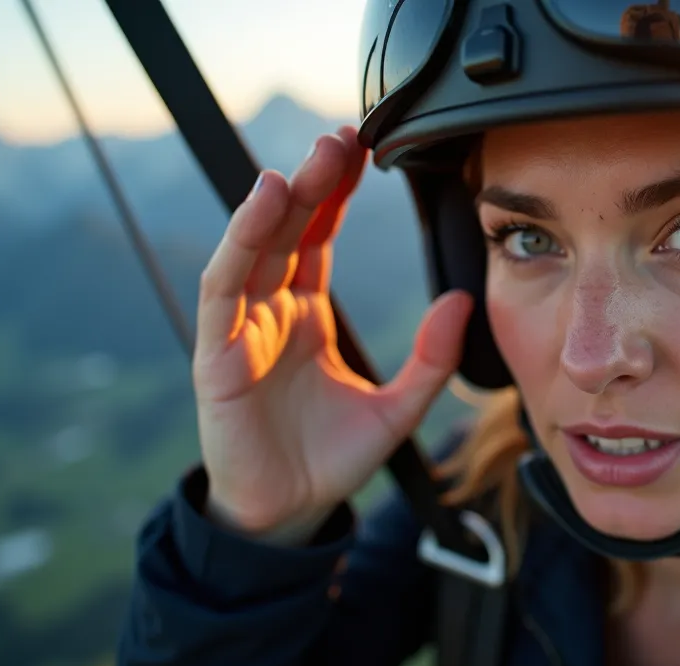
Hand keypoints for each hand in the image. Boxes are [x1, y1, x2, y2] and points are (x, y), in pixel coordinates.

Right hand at [191, 126, 472, 543]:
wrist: (289, 513)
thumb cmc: (332, 460)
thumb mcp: (398, 407)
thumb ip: (432, 359)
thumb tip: (463, 300)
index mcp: (306, 313)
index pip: (317, 237)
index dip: (336, 193)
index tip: (362, 152)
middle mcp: (270, 310)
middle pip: (287, 229)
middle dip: (312, 181)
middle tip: (343, 138)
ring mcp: (241, 328)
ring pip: (254, 246)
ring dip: (277, 199)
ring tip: (307, 160)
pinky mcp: (216, 353)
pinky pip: (225, 286)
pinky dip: (240, 241)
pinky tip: (262, 202)